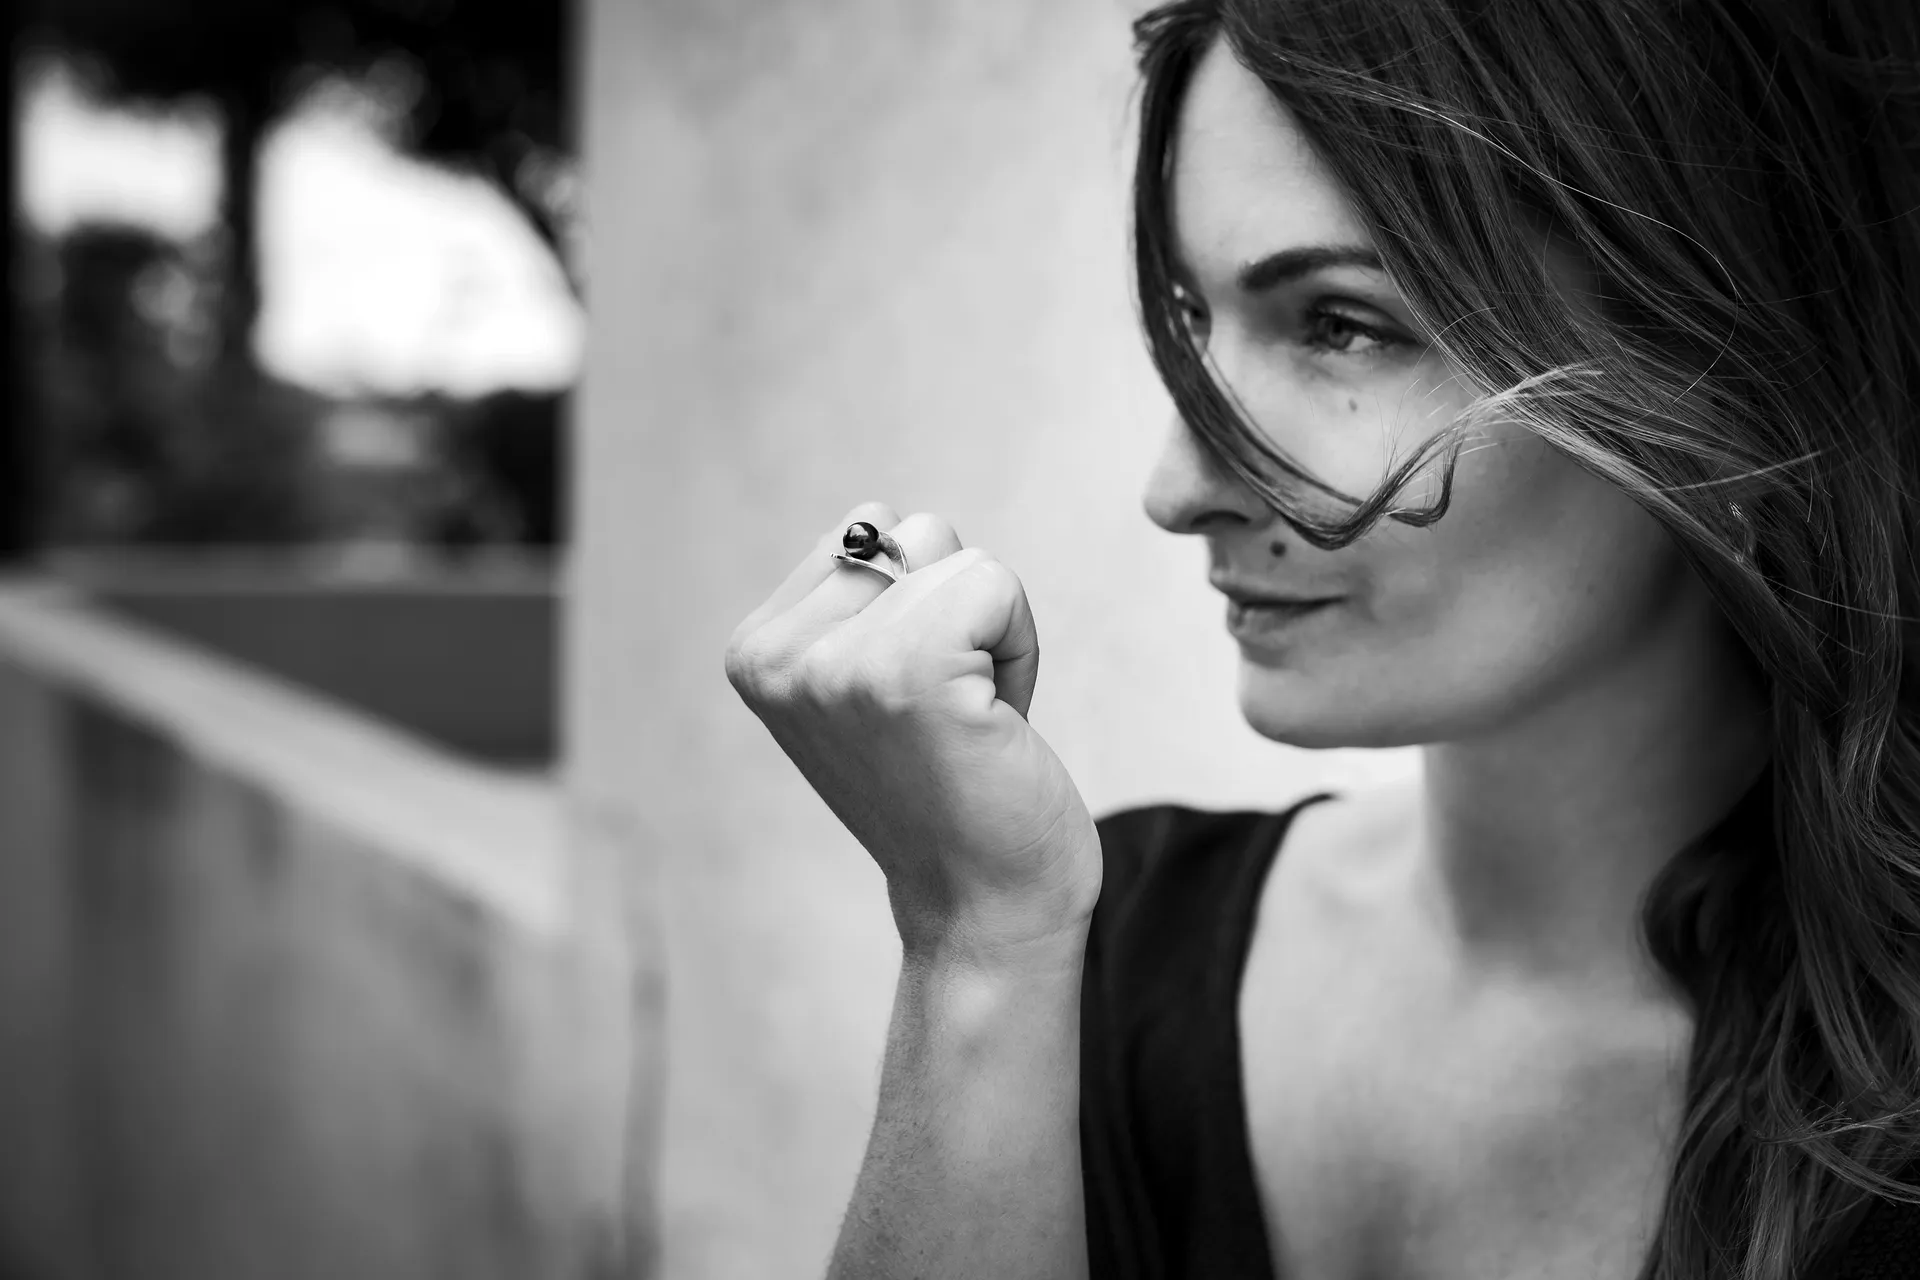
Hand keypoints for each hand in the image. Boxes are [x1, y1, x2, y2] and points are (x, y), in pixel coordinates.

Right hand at [725, 502, 1100, 965]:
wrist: (983, 907)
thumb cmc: (948, 789)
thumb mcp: (866, 681)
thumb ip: (856, 600)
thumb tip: (878, 520)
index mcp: (756, 651)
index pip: (867, 530)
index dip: (917, 606)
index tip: (914, 699)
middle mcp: (779, 658)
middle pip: (910, 531)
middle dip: (955, 610)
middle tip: (949, 714)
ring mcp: (837, 667)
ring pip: (954, 554)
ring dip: (990, 633)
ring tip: (968, 719)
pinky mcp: (909, 675)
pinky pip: (996, 585)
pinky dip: (1020, 648)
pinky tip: (994, 725)